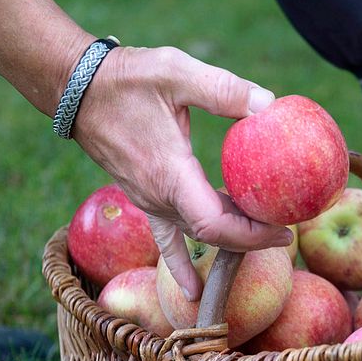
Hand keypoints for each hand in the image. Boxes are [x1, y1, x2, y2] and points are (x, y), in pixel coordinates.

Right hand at [72, 47, 291, 300]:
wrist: (75, 88)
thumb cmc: (125, 79)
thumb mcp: (176, 72)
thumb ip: (223, 89)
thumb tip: (269, 105)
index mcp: (169, 174)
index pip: (214, 223)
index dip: (251, 235)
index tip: (283, 231)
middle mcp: (157, 197)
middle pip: (212, 234)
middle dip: (251, 239)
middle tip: (286, 233)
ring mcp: (148, 201)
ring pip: (195, 233)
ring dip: (229, 237)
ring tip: (264, 236)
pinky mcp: (143, 197)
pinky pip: (167, 237)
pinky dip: (182, 261)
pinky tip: (192, 288)